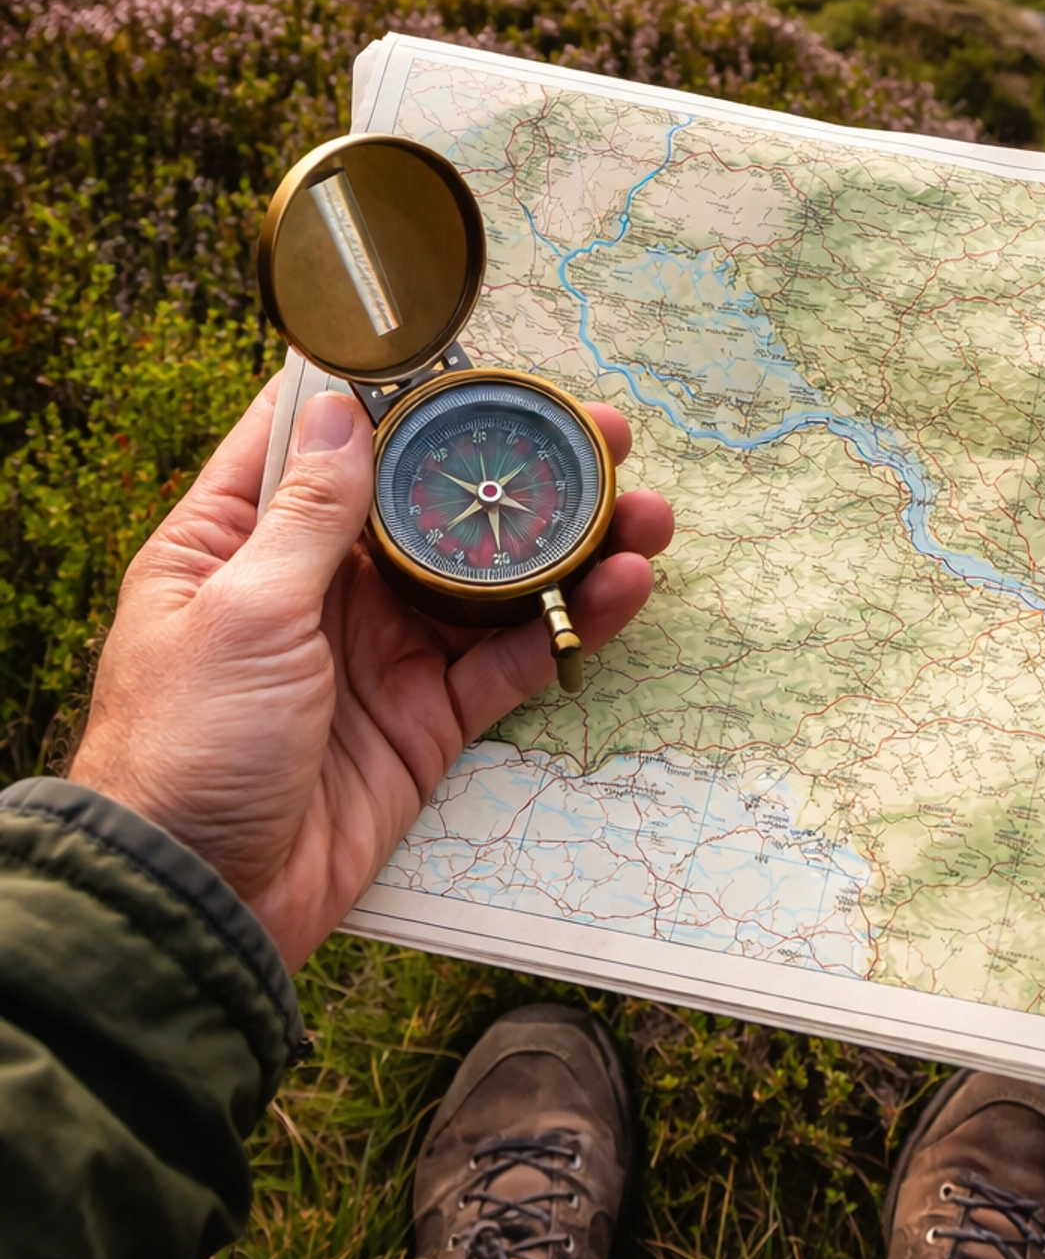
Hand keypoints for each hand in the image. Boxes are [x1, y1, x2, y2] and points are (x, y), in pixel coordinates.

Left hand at [70, 380, 673, 968]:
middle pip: (432, 502)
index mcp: (240, 541)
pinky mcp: (425, 718)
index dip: (396, 393)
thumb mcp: (241, 610)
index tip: (476, 357)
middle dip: (519, 464)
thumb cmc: (184, 745)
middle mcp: (317, 584)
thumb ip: (309, 517)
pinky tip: (624, 588)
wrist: (197, 900)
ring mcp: (379, 650)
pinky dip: (568, 625)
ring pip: (489, 576)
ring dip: (569, 542)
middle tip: (604, 432)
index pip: (321, 441)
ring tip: (645, 508)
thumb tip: (345, 412)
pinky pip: (509, 657)